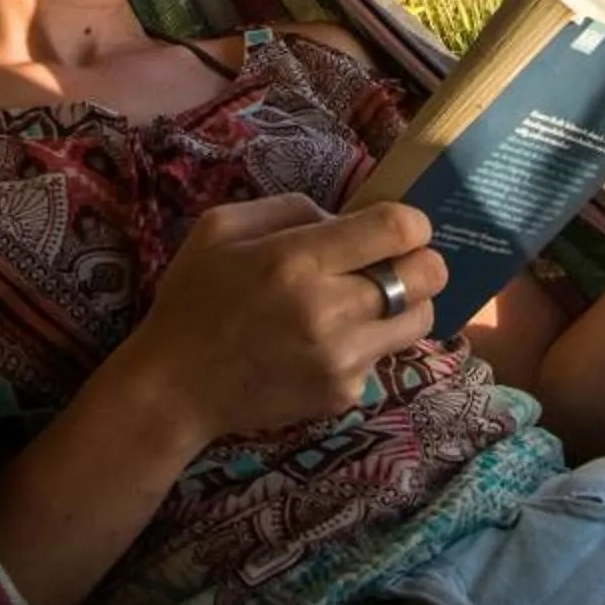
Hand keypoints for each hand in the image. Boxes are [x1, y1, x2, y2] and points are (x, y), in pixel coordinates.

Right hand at [114, 195, 447, 446]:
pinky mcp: (343, 395)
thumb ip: (291, 209)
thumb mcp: (223, 227)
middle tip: (393, 263)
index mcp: (297, 260)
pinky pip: (383, 357)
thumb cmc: (195, 299)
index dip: (412, 221)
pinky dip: (367, 345)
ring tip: (365, 304)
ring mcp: (342, 359)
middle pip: (428, 276)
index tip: (399, 226)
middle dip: (421, 261)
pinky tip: (326, 344)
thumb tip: (346, 220)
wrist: (176, 388)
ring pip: (421, 320)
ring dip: (404, 305)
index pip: (398, 229)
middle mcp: (330, 311)